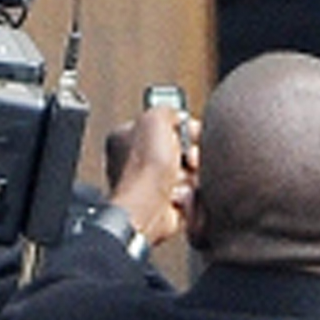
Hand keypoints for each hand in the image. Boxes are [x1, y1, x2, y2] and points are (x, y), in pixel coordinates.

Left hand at [103, 105, 196, 247]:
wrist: (149, 208)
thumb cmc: (145, 167)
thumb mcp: (156, 118)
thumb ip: (168, 110)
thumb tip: (179, 116)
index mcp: (126, 138)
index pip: (163, 126)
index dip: (183, 128)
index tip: (193, 132)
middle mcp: (135, 163)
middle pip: (180, 151)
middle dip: (192, 155)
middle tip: (190, 159)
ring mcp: (150, 187)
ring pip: (189, 175)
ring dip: (192, 177)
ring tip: (182, 180)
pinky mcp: (165, 207)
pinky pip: (191, 197)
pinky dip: (191, 197)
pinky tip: (181, 196)